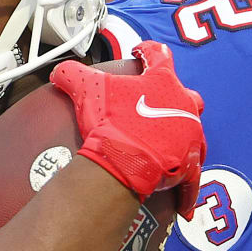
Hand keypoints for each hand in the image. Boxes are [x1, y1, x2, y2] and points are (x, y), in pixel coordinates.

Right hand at [49, 41, 205, 212]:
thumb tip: (58, 72)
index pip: (159, 56)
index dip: (147, 51)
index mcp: (164, 82)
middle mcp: (184, 105)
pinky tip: (182, 199)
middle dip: (176, 97)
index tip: (141, 52)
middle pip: (187, 95)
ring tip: (166, 141)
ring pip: (193, 131)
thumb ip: (72, 74)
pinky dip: (186, 185)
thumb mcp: (86, 90)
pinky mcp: (189, 163)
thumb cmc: (111, 122)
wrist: (123, 160)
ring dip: (182, 134)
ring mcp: (190, 135)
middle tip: (158, 104)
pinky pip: (192, 175)